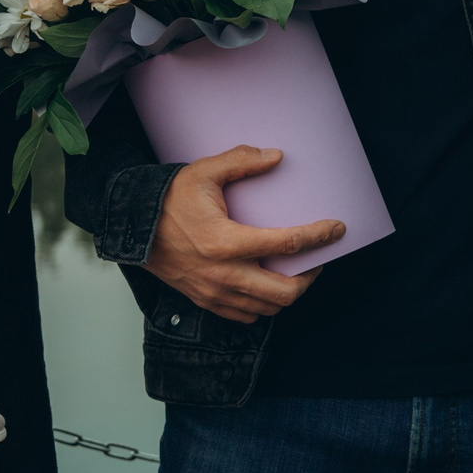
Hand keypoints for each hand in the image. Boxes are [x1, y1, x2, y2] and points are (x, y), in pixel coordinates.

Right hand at [144, 146, 343, 322]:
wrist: (135, 229)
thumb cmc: (169, 200)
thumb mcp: (203, 172)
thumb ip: (241, 161)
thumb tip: (277, 157)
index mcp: (225, 242)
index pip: (286, 244)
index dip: (318, 236)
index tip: (337, 228)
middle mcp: (224, 274)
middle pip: (285, 291)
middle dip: (310, 277)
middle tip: (317, 259)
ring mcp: (215, 292)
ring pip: (269, 307)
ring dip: (289, 291)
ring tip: (297, 271)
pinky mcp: (207, 301)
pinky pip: (248, 315)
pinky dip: (266, 305)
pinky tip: (269, 284)